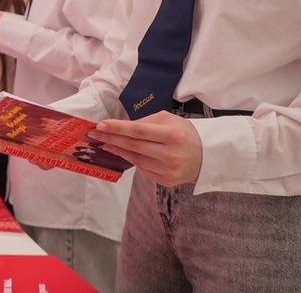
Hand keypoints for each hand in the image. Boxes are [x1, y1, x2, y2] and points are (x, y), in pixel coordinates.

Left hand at [88, 112, 202, 186]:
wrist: (207, 156)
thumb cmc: (185, 133)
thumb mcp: (170, 120)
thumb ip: (146, 122)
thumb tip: (122, 127)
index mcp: (172, 135)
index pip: (139, 131)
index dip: (118, 128)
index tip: (100, 125)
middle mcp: (170, 154)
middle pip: (133, 146)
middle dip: (111, 139)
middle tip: (93, 134)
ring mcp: (168, 170)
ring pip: (135, 159)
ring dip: (117, 150)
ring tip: (104, 143)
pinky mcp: (166, 181)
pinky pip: (143, 169)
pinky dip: (131, 160)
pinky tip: (122, 152)